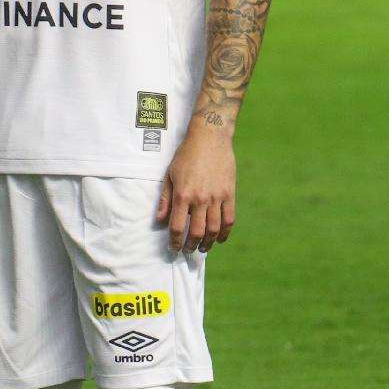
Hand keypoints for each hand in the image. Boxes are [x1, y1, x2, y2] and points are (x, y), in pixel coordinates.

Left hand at [156, 126, 236, 252]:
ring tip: (203, 248)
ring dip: (208, 243)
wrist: (210, 138)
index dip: (174, 242)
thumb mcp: (170, 176)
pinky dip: (225, 232)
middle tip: (188, 251)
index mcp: (183, 195)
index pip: (177, 227)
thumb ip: (165, 200)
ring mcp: (217, 197)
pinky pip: (229, 218)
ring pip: (214, 229)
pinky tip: (220, 238)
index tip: (173, 248)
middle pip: (197, 232)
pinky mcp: (229, 193)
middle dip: (191, 246)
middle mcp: (200, 199)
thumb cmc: (186, 155)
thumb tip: (159, 221)